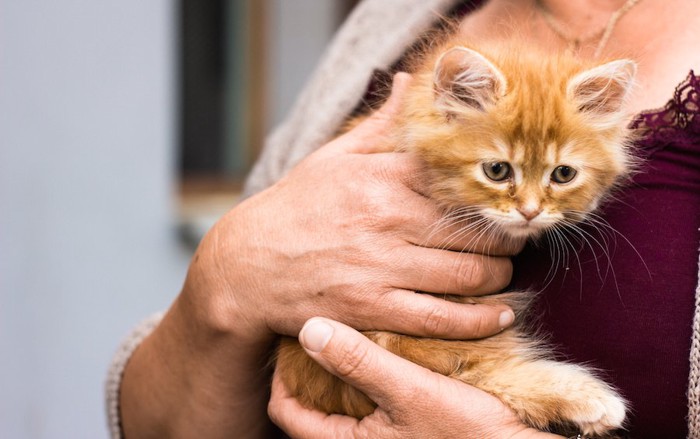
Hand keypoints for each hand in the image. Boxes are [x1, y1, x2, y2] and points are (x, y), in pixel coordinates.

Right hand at [185, 72, 518, 345]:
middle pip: (475, 230)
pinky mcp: (372, 310)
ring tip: (502, 271)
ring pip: (469, 275)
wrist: (247, 265)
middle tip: (514, 239)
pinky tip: (501, 313)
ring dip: (499, 275)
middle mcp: (388, 219)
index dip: (495, 192)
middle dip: (505, 238)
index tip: (506, 199)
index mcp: (382, 176)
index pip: (462, 180)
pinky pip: (441, 318)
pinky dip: (480, 319)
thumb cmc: (295, 208)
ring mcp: (381, 267)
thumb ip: (381, 123)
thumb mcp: (333, 156)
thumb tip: (410, 81)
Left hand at [269, 317, 561, 438]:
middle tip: (322, 326)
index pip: (285, 409)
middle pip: (312, 403)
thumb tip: (310, 328)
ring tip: (354, 331)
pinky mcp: (406, 431)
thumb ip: (360, 362)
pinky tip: (390, 348)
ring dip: (345, 369)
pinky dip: (373, 377)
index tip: (294, 337)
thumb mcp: (411, 391)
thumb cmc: (470, 433)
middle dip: (315, 365)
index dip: (282, 372)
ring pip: (343, 402)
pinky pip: (373, 403)